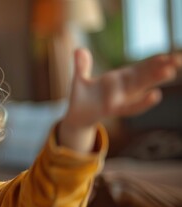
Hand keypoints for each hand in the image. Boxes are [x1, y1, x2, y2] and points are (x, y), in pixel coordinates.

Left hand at [64, 48, 181, 127]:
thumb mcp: (80, 79)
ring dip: (153, 80)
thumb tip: (80, 49)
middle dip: (160, 67)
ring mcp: (119, 99)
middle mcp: (122, 88)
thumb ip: (82, 66)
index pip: (138, 68)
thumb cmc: (81, 98)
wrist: (75, 117)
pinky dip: (142, 102)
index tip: (168, 55)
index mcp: (117, 78)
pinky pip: (130, 106)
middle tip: (178, 59)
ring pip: (140, 88)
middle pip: (144, 76)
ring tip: (170, 71)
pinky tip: (155, 95)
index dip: (152, 62)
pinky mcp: (113, 110)